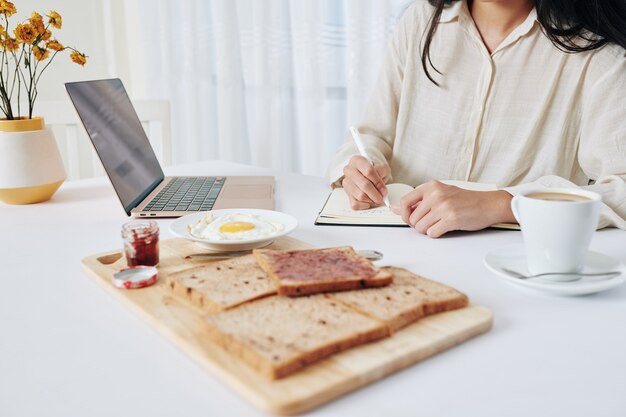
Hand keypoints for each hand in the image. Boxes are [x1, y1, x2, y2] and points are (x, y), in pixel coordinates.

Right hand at [342, 155, 390, 209]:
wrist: (367, 171)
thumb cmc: (375, 168)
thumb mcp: (382, 167)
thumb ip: (382, 174)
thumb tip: (382, 190)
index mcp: (357, 160)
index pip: (368, 171)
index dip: (378, 182)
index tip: (384, 189)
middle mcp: (349, 170)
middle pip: (364, 185)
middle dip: (376, 194)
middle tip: (382, 197)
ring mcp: (346, 182)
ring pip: (360, 196)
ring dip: (371, 200)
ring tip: (376, 198)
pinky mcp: (346, 193)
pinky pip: (355, 204)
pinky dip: (364, 205)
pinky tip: (369, 201)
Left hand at [391, 180, 514, 237]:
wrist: (489, 204)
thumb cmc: (465, 200)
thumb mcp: (441, 193)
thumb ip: (418, 201)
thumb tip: (395, 209)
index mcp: (431, 186)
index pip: (405, 202)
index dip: (403, 214)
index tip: (409, 219)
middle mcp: (436, 195)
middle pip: (412, 218)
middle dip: (418, 225)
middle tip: (431, 222)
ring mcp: (443, 207)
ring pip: (420, 228)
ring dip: (428, 230)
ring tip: (439, 224)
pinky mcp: (451, 219)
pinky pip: (432, 233)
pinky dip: (436, 234)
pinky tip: (445, 228)